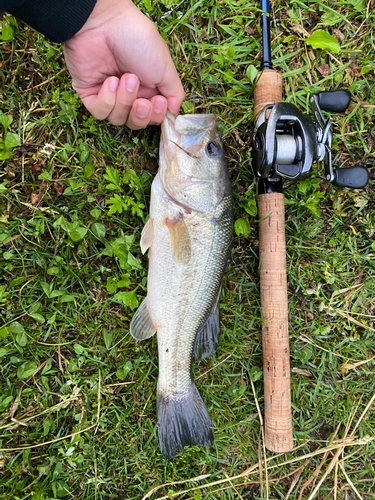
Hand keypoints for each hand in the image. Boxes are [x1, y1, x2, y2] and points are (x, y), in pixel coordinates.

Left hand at [63, 0, 184, 128]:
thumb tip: (173, 116)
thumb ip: (175, 95)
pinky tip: (109, 81)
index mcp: (148, 88)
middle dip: (140, 115)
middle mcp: (129, 94)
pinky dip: (107, 99)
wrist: (105, 23)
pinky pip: (100, 112)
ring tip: (125, 78)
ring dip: (124, 101)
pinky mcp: (90, 94)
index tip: (158, 101)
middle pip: (136, 122)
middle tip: (142, 101)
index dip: (156, 116)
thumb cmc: (137, 39)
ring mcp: (109, 95)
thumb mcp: (166, 68)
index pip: (153, 117)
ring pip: (118, 119)